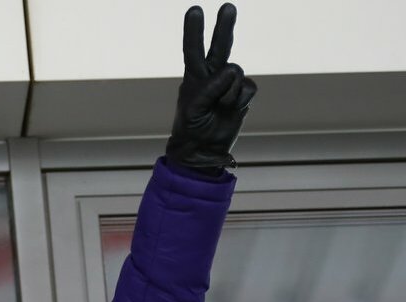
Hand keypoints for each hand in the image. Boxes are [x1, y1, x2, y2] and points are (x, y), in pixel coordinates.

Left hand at [165, 3, 256, 170]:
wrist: (204, 149)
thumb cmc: (192, 128)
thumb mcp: (194, 108)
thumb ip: (209, 88)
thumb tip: (231, 71)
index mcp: (194, 76)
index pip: (193, 49)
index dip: (194, 30)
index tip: (195, 10)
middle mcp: (212, 75)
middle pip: (220, 46)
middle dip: (224, 26)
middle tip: (227, 7)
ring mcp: (230, 84)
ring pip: (236, 73)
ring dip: (228, 93)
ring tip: (218, 108)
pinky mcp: (243, 93)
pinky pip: (247, 89)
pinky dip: (238, 101)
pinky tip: (230, 110)